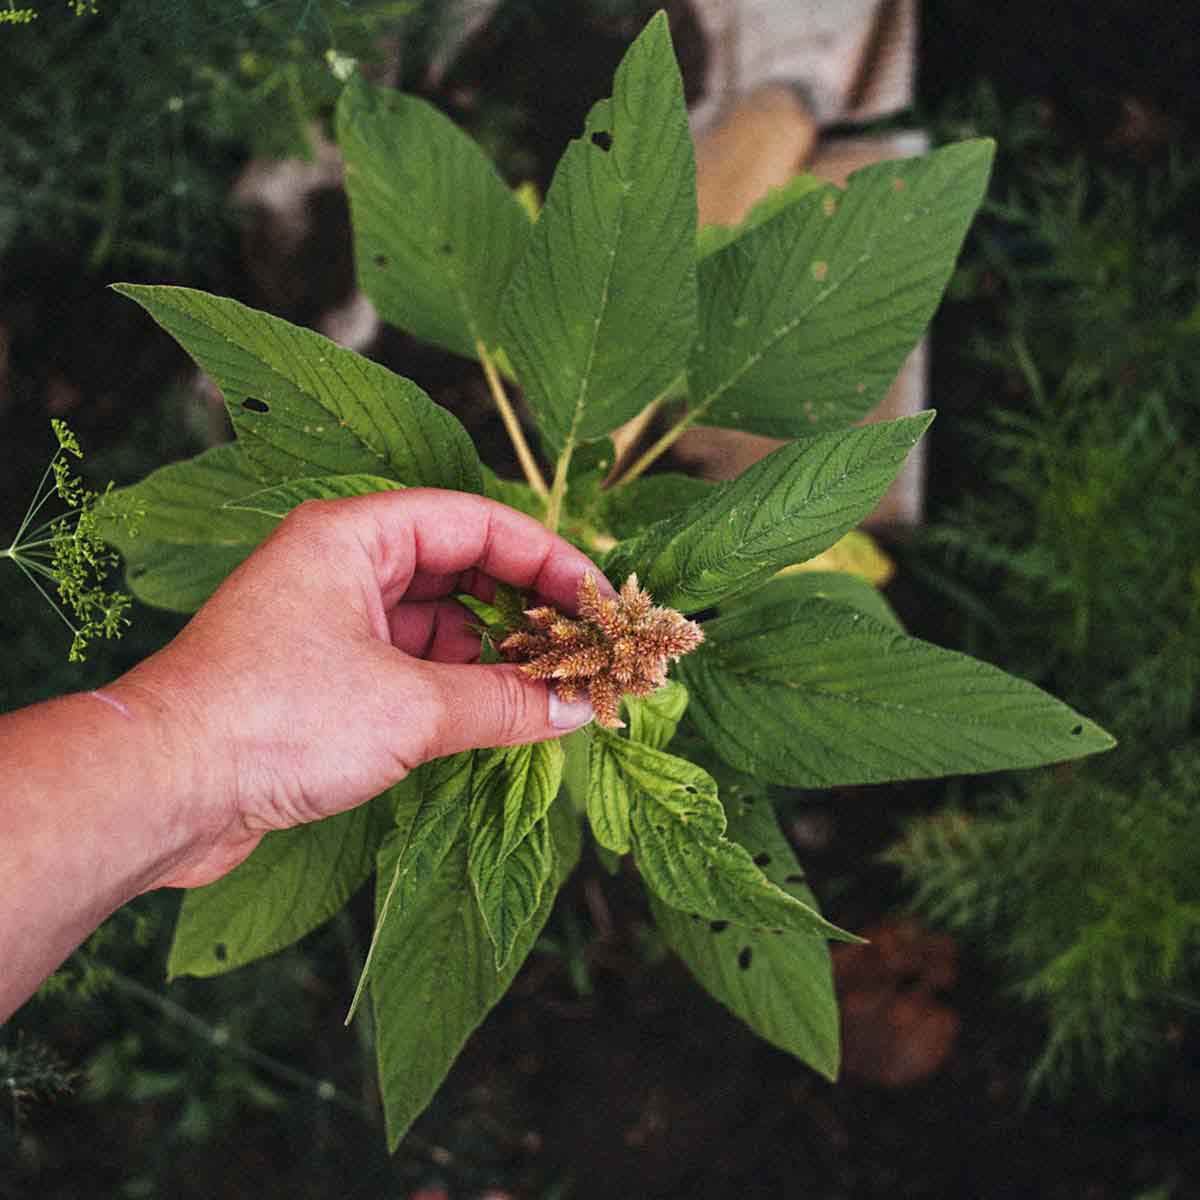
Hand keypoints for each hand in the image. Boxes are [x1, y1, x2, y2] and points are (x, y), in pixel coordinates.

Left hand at [112, 489, 608, 888]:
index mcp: (355, 536)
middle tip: (586, 644)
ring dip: (497, 653)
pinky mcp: (326, 679)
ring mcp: (332, 623)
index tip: (599, 600)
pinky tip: (504, 714)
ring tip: (558, 686)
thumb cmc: (271, 721)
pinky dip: (461, 687)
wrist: (161, 791)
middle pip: (461, 567)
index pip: (477, 523)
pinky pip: (414, 666)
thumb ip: (506, 701)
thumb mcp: (411, 708)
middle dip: (526, 606)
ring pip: (439, 622)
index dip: (548, 558)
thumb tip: (577, 706)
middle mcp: (342, 568)